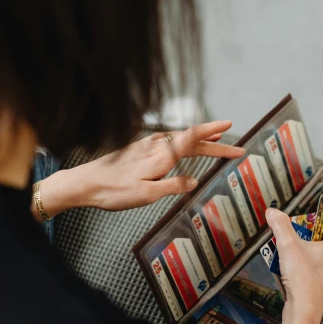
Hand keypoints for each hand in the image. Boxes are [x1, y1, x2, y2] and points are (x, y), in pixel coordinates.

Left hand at [36, 121, 244, 216]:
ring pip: (181, 140)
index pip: (194, 139)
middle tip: (236, 146)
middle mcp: (157, 146)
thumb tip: (194, 182)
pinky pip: (170, 143)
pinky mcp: (139, 150)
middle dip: (216, 142)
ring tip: (217, 142)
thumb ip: (173, 186)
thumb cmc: (114, 191)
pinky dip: (185, 144)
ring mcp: (147, 146)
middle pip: (192, 140)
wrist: (85, 183)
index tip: (231, 128)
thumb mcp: (147, 195)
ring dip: (201, 141)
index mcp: (162, 155)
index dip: (213, 133)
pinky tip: (184, 147)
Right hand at [265, 208, 322, 323]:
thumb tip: (273, 212)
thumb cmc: (304, 280)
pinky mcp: (317, 289)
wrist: (304, 311)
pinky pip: (315, 273)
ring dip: (312, 253)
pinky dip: (306, 267)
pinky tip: (291, 268)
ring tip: (295, 249)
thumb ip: (281, 226)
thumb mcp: (289, 246)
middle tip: (306, 233)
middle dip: (321, 238)